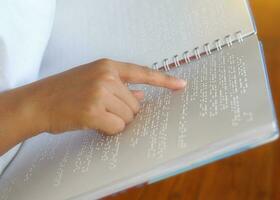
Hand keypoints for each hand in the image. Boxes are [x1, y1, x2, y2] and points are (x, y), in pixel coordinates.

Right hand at [0, 59, 185, 154]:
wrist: (38, 101)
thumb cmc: (65, 91)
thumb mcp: (93, 80)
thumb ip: (120, 87)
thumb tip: (142, 94)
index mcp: (108, 66)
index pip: (142, 72)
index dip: (165, 80)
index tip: (182, 85)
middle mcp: (106, 77)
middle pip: (137, 104)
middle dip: (125, 112)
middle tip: (104, 110)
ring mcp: (100, 93)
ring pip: (129, 117)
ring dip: (117, 121)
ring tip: (96, 114)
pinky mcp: (93, 112)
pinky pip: (117, 127)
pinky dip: (110, 130)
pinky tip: (94, 123)